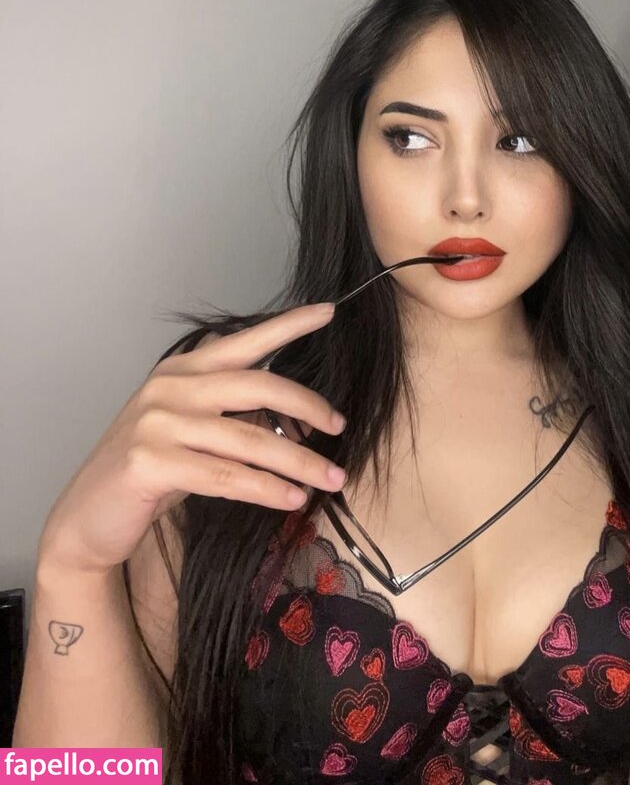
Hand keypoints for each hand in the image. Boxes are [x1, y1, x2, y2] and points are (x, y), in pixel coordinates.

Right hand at [38, 303, 346, 575]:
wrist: (88, 517)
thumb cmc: (150, 473)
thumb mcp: (193, 431)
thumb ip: (233, 415)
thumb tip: (297, 421)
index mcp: (183, 371)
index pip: (245, 340)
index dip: (288, 325)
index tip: (328, 312)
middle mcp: (170, 387)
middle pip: (259, 386)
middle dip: (309, 407)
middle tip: (341, 428)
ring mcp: (157, 422)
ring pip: (250, 439)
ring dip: (300, 462)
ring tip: (332, 479)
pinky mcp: (150, 461)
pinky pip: (227, 475)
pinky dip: (267, 489)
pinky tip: (292, 499)